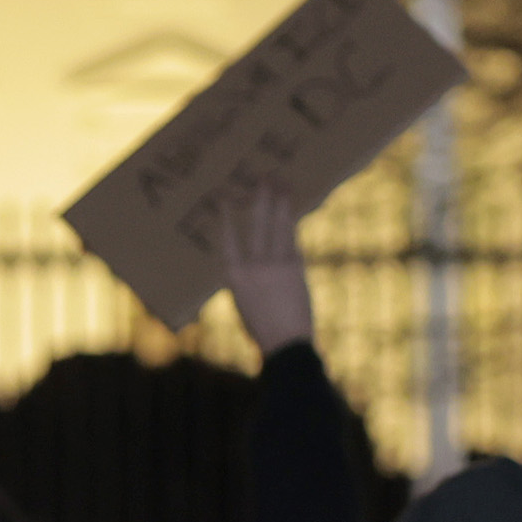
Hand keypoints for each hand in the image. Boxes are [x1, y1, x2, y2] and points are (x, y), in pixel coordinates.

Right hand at [215, 194, 315, 354]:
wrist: (286, 344)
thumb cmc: (260, 329)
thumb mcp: (242, 302)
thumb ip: (246, 277)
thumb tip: (254, 258)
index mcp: (234, 275)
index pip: (229, 237)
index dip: (226, 216)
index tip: (224, 198)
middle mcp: (255, 265)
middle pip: (259, 223)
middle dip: (263, 198)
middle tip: (266, 177)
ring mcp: (278, 264)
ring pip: (280, 226)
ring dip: (282, 202)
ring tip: (283, 184)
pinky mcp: (296, 268)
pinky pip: (293, 238)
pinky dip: (293, 223)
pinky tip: (293, 211)